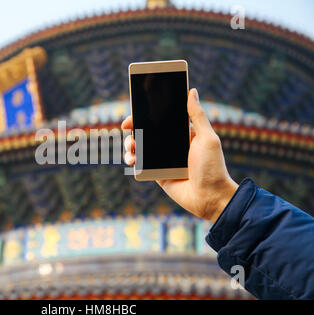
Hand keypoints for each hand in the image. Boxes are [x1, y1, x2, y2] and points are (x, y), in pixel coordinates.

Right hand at [121, 88, 237, 222]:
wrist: (210, 198)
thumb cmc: (213, 167)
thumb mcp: (208, 138)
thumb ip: (198, 115)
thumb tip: (191, 91)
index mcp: (184, 133)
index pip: (162, 118)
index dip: (148, 113)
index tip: (136, 111)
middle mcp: (172, 145)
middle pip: (148, 131)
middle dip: (135, 128)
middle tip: (127, 127)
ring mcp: (163, 159)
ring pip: (141, 147)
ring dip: (131, 144)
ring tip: (131, 146)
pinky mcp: (157, 174)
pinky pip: (141, 164)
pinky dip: (133, 160)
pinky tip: (132, 160)